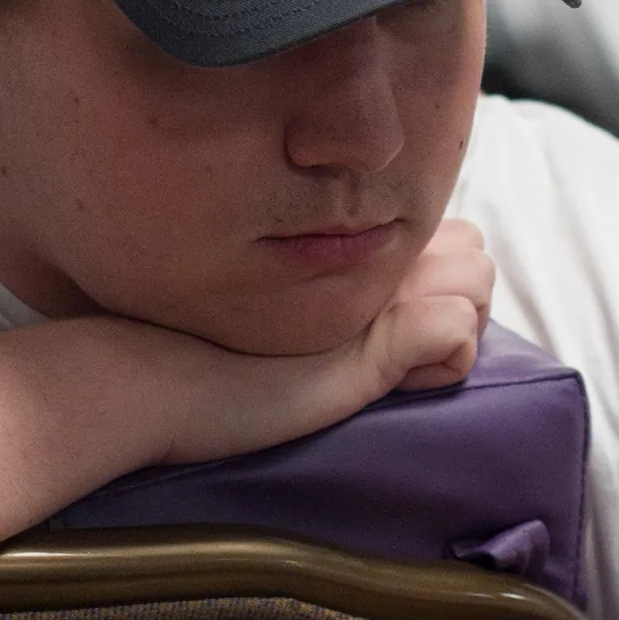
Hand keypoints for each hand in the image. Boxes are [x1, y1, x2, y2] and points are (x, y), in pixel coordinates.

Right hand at [153, 217, 492, 466]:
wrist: (139, 375)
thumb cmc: (193, 359)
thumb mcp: (272, 316)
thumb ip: (326, 289)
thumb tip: (385, 304)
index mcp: (338, 237)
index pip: (445, 236)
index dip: (433, 285)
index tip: (386, 328)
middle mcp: (362, 247)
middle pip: (473, 251)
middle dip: (454, 299)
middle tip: (395, 347)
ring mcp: (372, 288)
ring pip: (479, 282)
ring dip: (451, 327)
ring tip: (391, 364)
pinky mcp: (373, 337)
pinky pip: (459, 332)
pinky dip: (441, 364)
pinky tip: (388, 383)